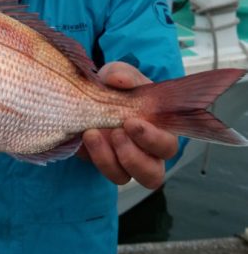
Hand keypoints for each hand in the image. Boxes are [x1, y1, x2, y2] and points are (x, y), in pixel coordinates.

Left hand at [80, 62, 178, 188]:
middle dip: (134, 156)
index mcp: (160, 131)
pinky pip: (104, 172)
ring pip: (126, 178)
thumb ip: (122, 74)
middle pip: (153, 173)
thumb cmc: (117, 87)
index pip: (168, 145)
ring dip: (110, 160)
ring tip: (93, 134)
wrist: (91, 96)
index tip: (131, 122)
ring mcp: (125, 163)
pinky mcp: (106, 165)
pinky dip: (95, 156)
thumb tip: (119, 80)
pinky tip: (86, 136)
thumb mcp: (119, 75)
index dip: (154, 139)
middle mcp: (147, 153)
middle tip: (116, 132)